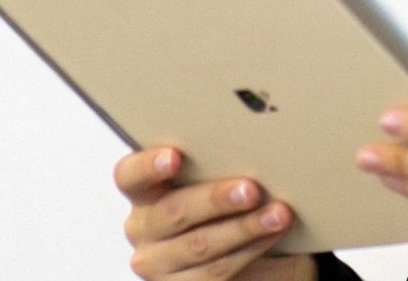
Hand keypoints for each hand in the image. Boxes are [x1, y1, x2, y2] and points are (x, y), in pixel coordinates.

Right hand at [114, 145, 313, 279]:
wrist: (241, 251)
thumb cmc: (222, 205)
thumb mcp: (209, 181)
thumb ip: (212, 166)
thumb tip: (249, 141)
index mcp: (142, 193)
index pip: (129, 176)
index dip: (148, 165)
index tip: (174, 156)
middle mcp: (143, 228)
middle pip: (173, 212)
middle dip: (215, 199)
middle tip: (251, 189)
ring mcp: (159, 264)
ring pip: (200, 245)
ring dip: (245, 228)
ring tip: (278, 213)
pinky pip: (217, 271)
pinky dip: (250, 250)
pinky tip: (271, 234)